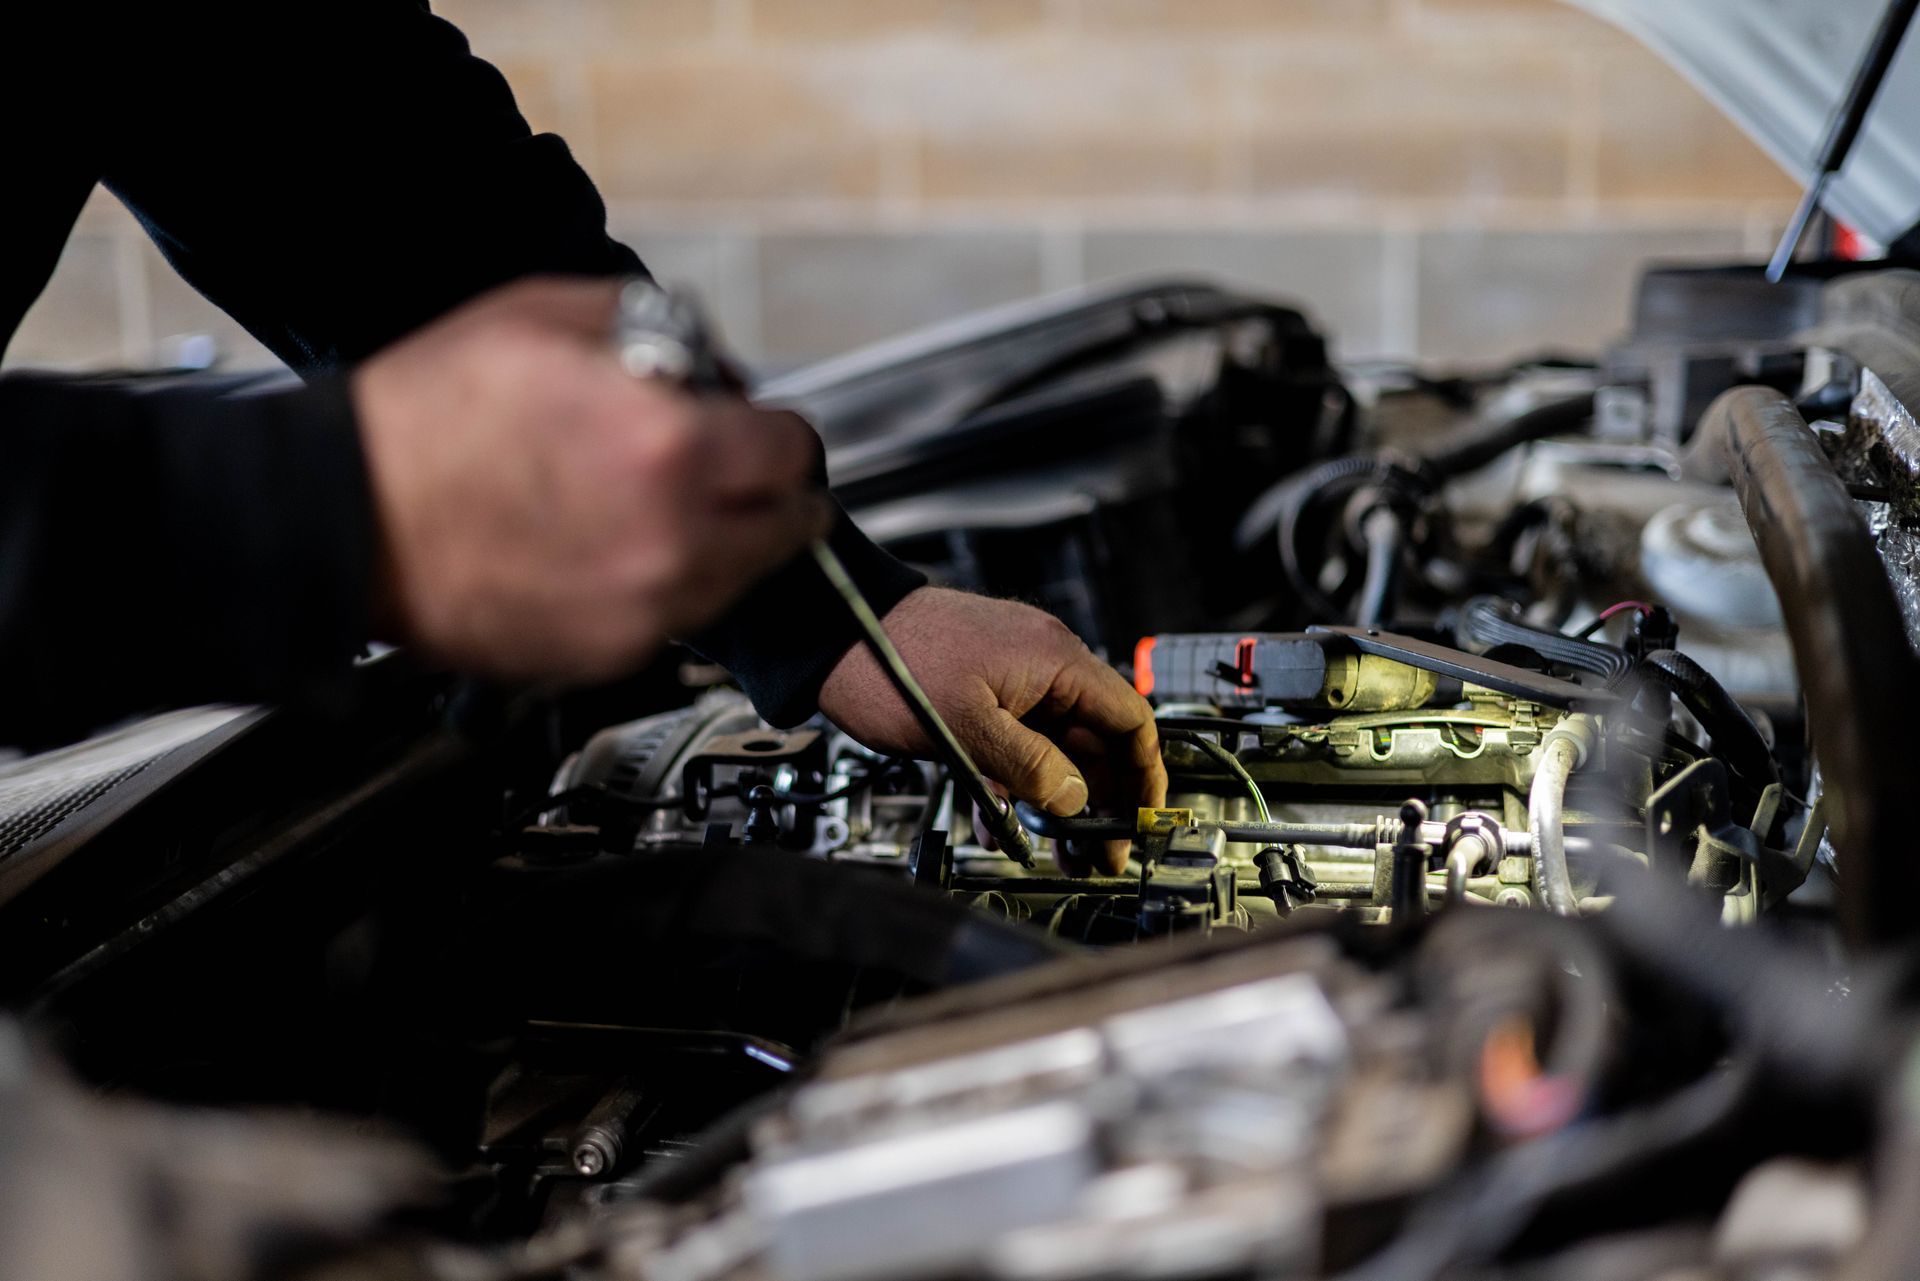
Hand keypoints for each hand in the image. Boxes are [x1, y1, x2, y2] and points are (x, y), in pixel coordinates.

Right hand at [353, 277, 829, 681]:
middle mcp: (672, 539)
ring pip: (740, 580)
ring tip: (659, 508)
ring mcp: (644, 607)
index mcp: (669, 446)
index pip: (793, 449)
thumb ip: (652, 326)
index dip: (778, 431)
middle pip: (787, 526)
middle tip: (735, 474)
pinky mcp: (609, 654)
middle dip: (768, 492)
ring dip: (723, 542)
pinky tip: (610, 548)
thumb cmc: (423, 422)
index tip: (764, 431)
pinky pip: (676, 617)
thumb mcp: (543, 316)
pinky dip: (663, 585)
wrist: (344, 520)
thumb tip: (703, 358)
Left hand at [818, 588, 1166, 874]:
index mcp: (1054, 659)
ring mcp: (1012, 675)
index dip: (1142, 772)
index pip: (1129, 718)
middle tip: (1099, 851)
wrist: (830, 632)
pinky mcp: (982, 689)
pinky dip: (1019, 780)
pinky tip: (1008, 818)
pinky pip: (1019, 740)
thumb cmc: (892, 661)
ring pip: (1056, 745)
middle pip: (1095, 739)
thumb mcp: (966, 729)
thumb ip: (1029, 766)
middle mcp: (1042, 662)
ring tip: (1063, 849)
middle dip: (1101, 800)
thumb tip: (1073, 798)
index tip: (1141, 815)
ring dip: (1061, 798)